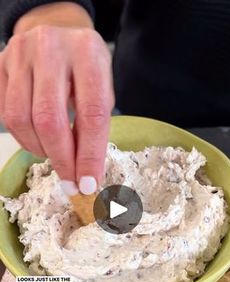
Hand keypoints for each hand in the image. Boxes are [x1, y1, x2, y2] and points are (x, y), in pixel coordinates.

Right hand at [0, 23, 113, 193]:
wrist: (58, 32)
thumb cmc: (85, 67)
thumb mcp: (101, 89)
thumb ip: (94, 126)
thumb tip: (86, 174)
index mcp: (87, 52)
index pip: (91, 113)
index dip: (89, 155)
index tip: (88, 183)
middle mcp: (51, 48)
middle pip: (50, 120)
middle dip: (61, 159)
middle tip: (70, 182)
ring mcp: (21, 54)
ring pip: (21, 119)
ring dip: (40, 149)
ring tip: (54, 155)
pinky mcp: (1, 64)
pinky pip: (6, 114)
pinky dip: (24, 137)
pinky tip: (38, 139)